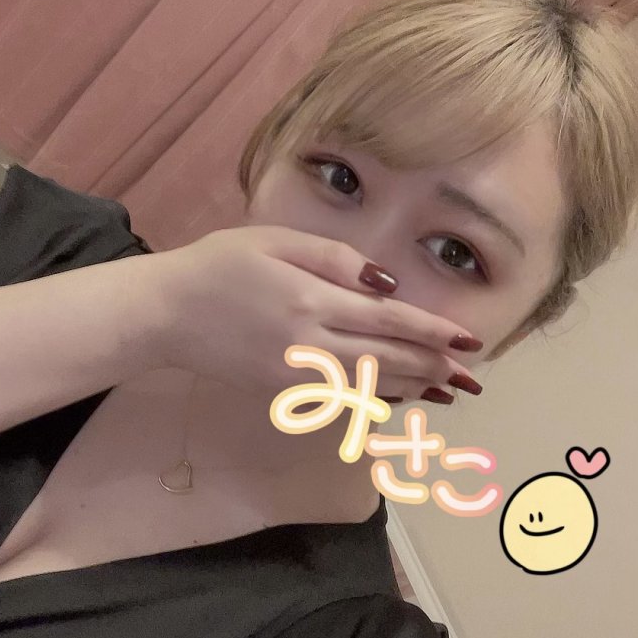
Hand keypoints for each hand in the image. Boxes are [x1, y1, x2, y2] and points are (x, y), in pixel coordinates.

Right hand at [150, 225, 482, 402]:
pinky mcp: (281, 391)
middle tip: (472, 377)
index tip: (469, 341)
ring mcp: (295, 375)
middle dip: (434, 367)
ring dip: (413, 388)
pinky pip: (340, 398)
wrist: (166, 314)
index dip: (433, 332)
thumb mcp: (273, 240)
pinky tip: (396, 398)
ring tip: (448, 391)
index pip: (389, 319)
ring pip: (369, 385)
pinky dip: (374, 398)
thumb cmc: (218, 266)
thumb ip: (333, 259)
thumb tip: (385, 284)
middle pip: (388, 359)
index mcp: (311, 299)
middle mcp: (310, 344)